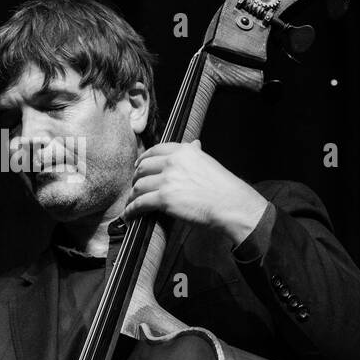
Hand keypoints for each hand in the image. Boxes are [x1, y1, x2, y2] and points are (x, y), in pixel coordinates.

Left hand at [123, 139, 267, 245]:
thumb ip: (195, 153)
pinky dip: (131, 210)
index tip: (139, 166)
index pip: (155, 150)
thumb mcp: (208, 162)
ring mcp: (167, 180)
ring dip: (132, 196)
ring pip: (139, 186)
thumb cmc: (223, 188)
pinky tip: (129, 215)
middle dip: (136, 178)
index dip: (143, 159)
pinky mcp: (164, 199)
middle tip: (135, 187)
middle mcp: (173, 162)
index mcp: (184, 151)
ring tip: (131, 202)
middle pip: (143, 168)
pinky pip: (140, 203)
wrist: (230, 205)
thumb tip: (194, 143)